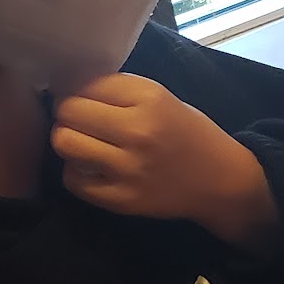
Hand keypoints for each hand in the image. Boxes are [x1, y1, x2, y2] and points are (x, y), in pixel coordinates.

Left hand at [52, 73, 277, 245]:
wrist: (219, 180)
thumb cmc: (187, 132)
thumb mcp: (160, 97)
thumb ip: (117, 88)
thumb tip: (66, 83)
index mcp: (150, 99)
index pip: (87, 84)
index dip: (77, 88)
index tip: (81, 95)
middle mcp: (137, 132)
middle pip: (69, 112)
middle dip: (67, 112)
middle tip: (78, 119)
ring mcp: (128, 169)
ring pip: (65, 144)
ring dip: (67, 139)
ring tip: (83, 141)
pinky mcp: (121, 199)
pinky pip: (72, 179)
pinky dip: (75, 171)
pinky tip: (91, 167)